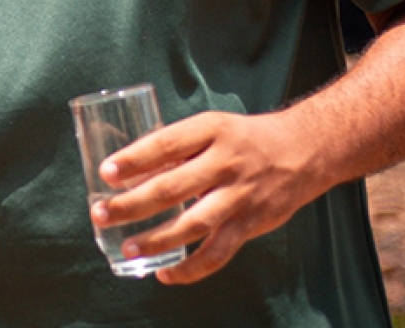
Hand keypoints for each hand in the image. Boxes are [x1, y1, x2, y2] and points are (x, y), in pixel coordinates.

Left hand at [91, 109, 330, 284]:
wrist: (303, 150)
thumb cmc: (243, 139)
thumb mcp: (212, 128)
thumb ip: (177, 148)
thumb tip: (130, 172)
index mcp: (211, 131)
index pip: (166, 144)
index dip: (134, 159)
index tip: (105, 173)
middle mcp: (225, 163)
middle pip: (171, 187)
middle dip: (132, 204)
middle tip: (100, 214)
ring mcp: (239, 196)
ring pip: (192, 224)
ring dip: (156, 239)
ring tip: (127, 248)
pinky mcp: (251, 223)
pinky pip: (218, 253)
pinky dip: (191, 268)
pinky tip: (165, 275)